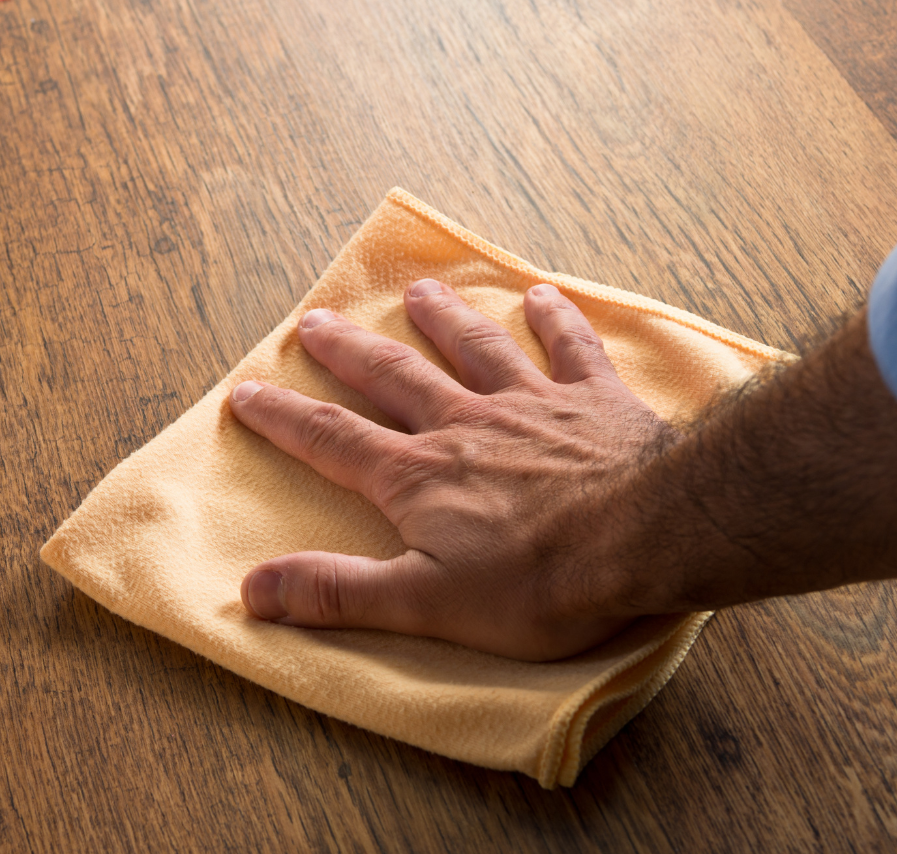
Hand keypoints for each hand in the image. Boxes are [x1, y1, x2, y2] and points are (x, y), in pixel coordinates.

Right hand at [227, 278, 672, 660]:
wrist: (649, 536)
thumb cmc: (540, 583)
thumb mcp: (424, 604)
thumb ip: (338, 592)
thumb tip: (252, 588)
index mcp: (418, 476)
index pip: (332, 440)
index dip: (284, 417)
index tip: (247, 391)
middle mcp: (465, 424)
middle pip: (394, 377)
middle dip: (348, 351)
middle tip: (314, 322)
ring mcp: (532, 405)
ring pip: (476, 348)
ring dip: (444, 318)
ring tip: (420, 292)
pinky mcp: (596, 402)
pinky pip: (570, 349)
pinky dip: (555, 321)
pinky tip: (542, 296)